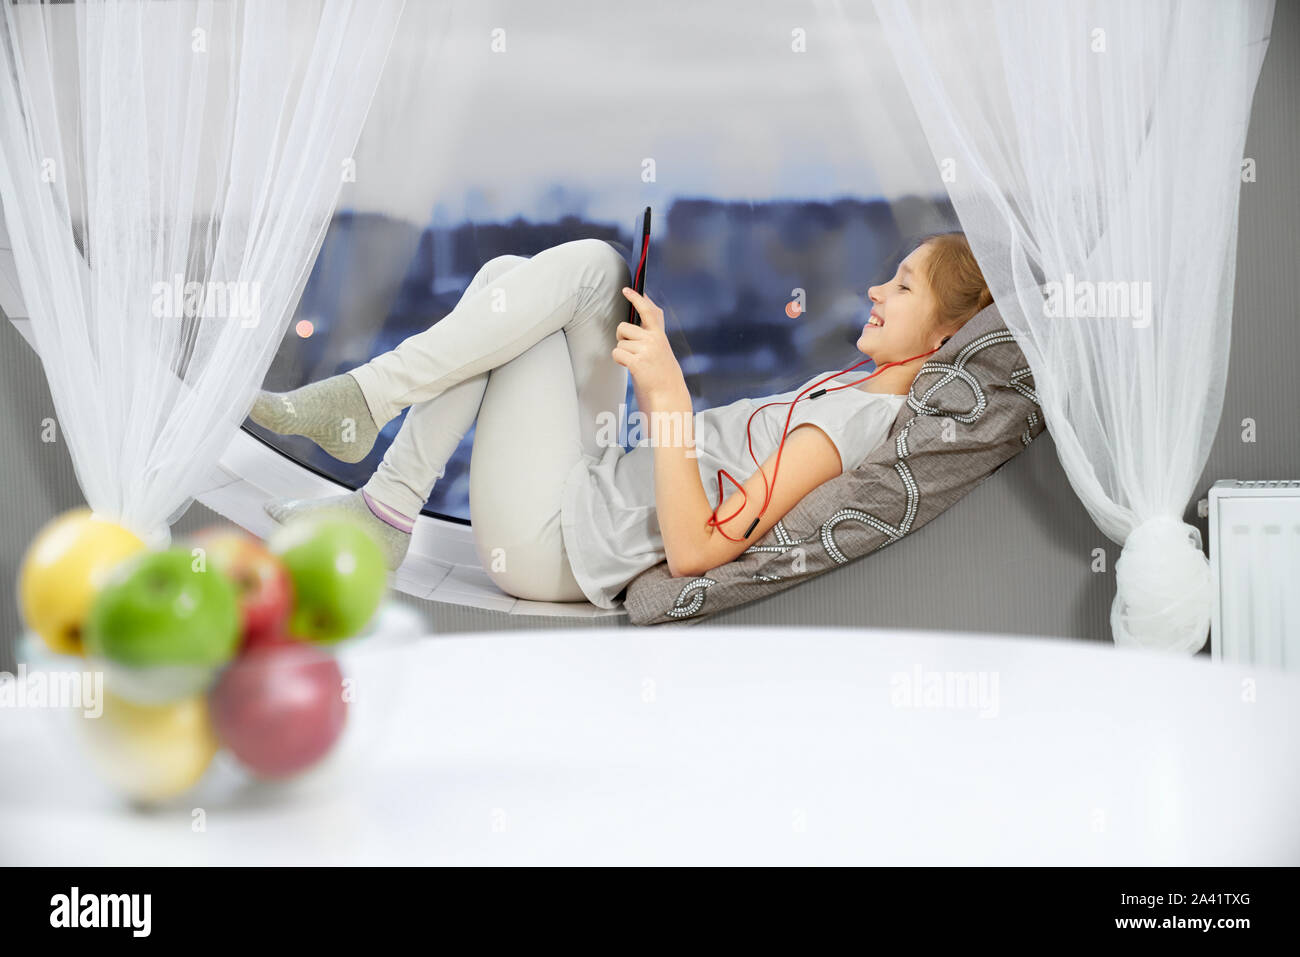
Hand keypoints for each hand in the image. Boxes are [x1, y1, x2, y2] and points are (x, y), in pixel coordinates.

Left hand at [613, 288, 687, 410]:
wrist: (669, 394)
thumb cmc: (662, 373)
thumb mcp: (660, 349)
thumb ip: (650, 335)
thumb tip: (635, 323)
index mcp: (659, 335)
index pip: (648, 311)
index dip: (636, 299)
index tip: (626, 290)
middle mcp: (653, 339)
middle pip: (623, 328)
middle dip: (621, 338)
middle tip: (631, 350)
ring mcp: (646, 350)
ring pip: (619, 344)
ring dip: (623, 353)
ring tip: (636, 362)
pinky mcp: (637, 362)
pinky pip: (617, 354)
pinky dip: (619, 361)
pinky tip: (630, 367)